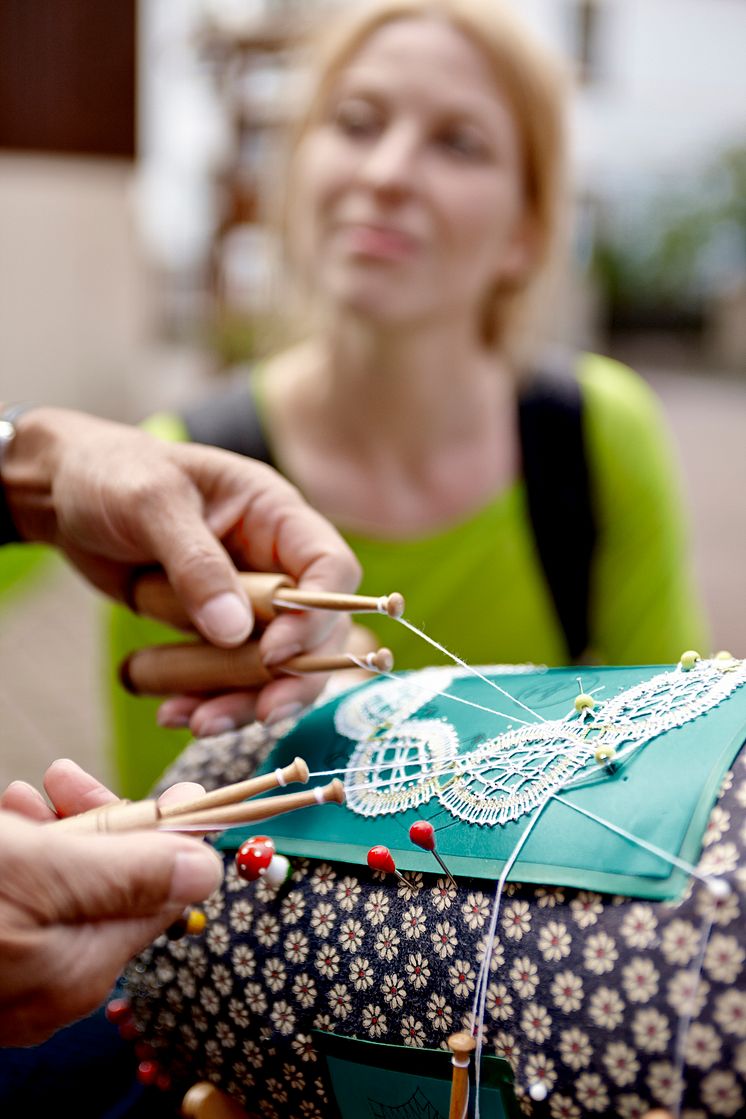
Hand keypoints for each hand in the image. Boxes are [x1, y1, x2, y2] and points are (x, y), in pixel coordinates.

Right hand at [0, 760, 222, 1044]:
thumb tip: (208, 871)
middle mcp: (52, 985)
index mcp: (79, 969)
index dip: (171, 835)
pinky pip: (24, 902)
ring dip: (56, 829)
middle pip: (110, 888)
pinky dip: (22, 854)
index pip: (160, 895)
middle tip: (66, 777)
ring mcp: (12, 977)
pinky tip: (4, 820)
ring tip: (23, 796)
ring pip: (63, 887)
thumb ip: (125, 873)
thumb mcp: (37, 872)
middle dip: (100, 822)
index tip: (181, 787)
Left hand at [3, 408, 360, 731]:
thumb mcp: (151, 503)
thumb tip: (234, 632)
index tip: (275, 654)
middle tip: (261, 714)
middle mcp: (274, 561)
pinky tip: (171, 713)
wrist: (66, 494)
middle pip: (316, 631)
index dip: (319, 615)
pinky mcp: (213, 631)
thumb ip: (196, 563)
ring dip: (242, 701)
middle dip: (292, 678)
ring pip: (272, 666)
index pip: (331, 568)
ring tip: (197, 724)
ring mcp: (246, 601)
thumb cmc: (114, 475)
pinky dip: (204, 700)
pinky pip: (225, 676)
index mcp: (275, 515)